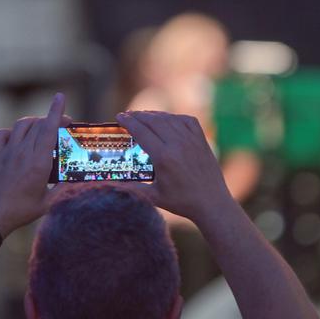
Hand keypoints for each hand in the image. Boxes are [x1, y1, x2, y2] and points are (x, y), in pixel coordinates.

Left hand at [0, 93, 64, 234]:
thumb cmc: (21, 212)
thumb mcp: (48, 202)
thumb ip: (61, 187)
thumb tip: (74, 178)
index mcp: (39, 163)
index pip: (49, 129)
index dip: (56, 111)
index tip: (60, 97)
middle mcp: (23, 153)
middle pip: (38, 124)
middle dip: (52, 117)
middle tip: (64, 123)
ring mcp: (8, 153)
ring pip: (21, 125)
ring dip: (34, 122)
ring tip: (42, 127)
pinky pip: (0, 135)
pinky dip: (8, 132)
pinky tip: (15, 139)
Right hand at [115, 110, 235, 223]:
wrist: (212, 203)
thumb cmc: (182, 202)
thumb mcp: (153, 196)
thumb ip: (131, 188)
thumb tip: (107, 186)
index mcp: (164, 157)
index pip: (141, 132)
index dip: (128, 122)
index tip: (119, 117)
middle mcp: (178, 144)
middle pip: (153, 121)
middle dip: (138, 115)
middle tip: (128, 115)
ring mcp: (192, 140)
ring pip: (169, 119)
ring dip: (154, 115)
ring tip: (144, 116)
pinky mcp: (202, 141)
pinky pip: (187, 121)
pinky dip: (174, 117)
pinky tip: (167, 120)